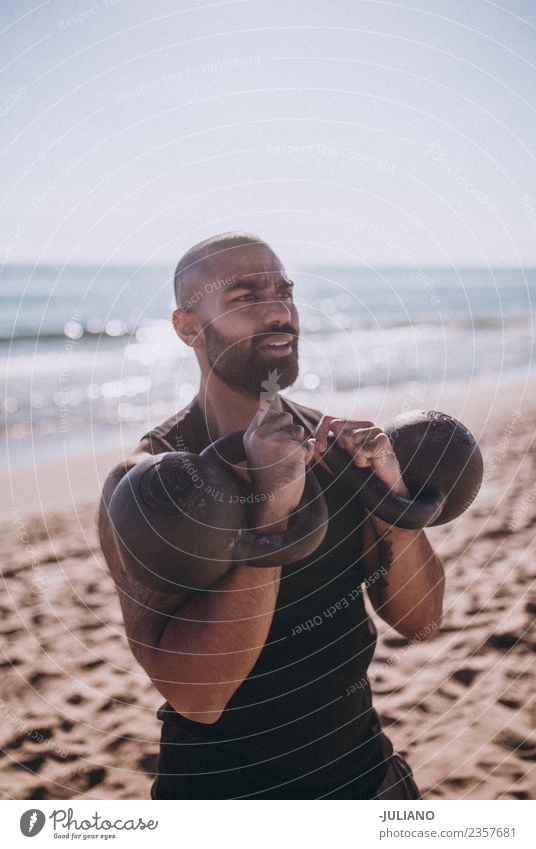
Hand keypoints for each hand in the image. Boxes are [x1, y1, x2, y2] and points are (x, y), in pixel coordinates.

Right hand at [242, 398, 315, 531]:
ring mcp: (275, 442)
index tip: (271, 382)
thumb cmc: (268, 477)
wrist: (272, 500)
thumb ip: (266, 428)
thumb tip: (272, 396)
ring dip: (299, 445)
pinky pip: (307, 445)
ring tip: (288, 461)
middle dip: (291, 431)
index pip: (264, 409)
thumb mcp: (260, 450)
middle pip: (286, 417)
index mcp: (250, 435)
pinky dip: (306, 456)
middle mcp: (259, 436)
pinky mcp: (291, 449)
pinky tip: (296, 467)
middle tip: (284, 451)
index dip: (271, 398)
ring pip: (298, 431)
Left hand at [313, 415, 410, 497]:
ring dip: (354, 456)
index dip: (321, 432)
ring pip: (350, 438)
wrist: (384, 486)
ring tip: (365, 462)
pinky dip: (363, 461)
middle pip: (338, 427)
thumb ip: (323, 453)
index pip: (329, 420)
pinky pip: (362, 450)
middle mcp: (364, 424)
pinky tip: (372, 463)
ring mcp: (374, 430)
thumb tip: (310, 442)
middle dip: (341, 446)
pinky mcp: (382, 439)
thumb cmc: (361, 474)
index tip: (320, 448)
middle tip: (353, 457)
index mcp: (352, 427)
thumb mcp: (338, 463)